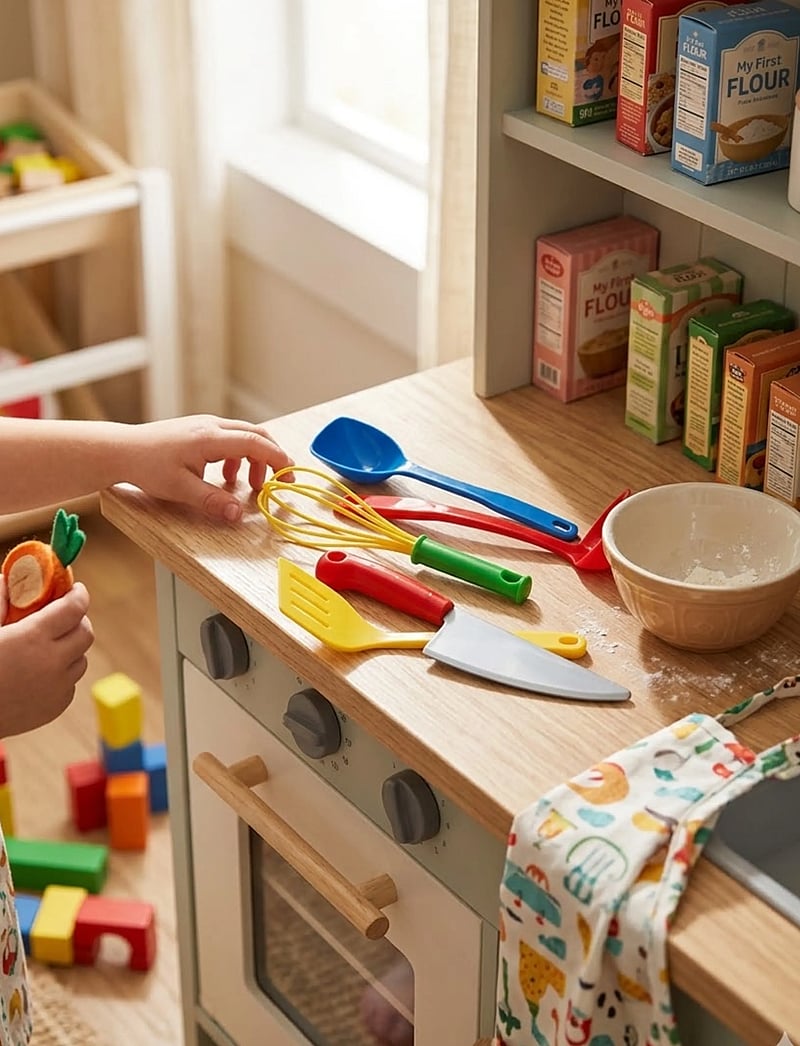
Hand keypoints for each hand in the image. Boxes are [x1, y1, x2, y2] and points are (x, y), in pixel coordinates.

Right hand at [0, 582, 93, 737]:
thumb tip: (9, 581)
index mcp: (33, 637)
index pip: (75, 608)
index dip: (78, 595)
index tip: (75, 590)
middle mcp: (52, 662)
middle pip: (85, 633)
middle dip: (77, 621)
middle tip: (63, 616)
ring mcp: (57, 688)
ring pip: (80, 660)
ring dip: (70, 649)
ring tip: (49, 646)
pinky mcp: (55, 707)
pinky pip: (70, 684)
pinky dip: (62, 674)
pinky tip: (39, 672)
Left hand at [123, 415, 294, 521]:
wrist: (121, 450)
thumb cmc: (146, 466)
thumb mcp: (180, 489)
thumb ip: (212, 502)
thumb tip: (237, 514)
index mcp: (210, 438)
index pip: (256, 443)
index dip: (277, 458)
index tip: (290, 475)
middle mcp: (211, 426)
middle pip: (256, 434)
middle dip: (273, 457)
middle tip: (282, 479)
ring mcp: (205, 426)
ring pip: (244, 436)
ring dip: (255, 459)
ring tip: (252, 484)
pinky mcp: (199, 430)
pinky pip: (230, 438)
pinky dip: (239, 456)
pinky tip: (227, 476)